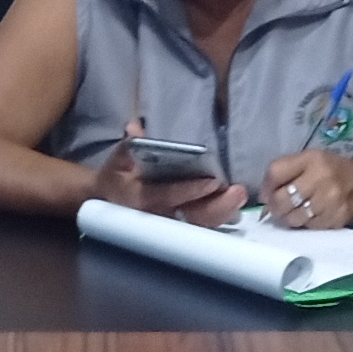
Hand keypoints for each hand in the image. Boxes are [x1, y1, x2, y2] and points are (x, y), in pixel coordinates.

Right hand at [87, 140, 244, 223]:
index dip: (189, 190)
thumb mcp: (118, 159)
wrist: (111, 198)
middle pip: (191, 217)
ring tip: (240, 195)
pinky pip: (205, 223)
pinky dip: (222, 213)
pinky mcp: (183, 222)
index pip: (167, 196)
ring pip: (201, 224)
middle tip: (238, 191)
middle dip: (217, 206)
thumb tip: (134, 127)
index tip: (212, 181)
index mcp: (141, 199)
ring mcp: (173, 222)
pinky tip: (236, 201)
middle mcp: (159, 215)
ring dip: (224, 211)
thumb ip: (128, 145)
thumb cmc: (118, 175)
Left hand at [252, 148, 352, 230]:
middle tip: (278, 208)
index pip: (276, 173)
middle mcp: (321, 178)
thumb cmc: (331, 171)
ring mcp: (330, 200)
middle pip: (282, 199)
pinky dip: (306, 224)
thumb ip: (284, 171)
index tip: (267, 194)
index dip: (266, 187)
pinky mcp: (337, 217)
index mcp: (311, 159)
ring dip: (289, 218)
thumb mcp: (309, 160)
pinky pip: (310, 227)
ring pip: (294, 217)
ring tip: (294, 212)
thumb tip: (263, 196)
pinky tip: (310, 216)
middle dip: (275, 207)